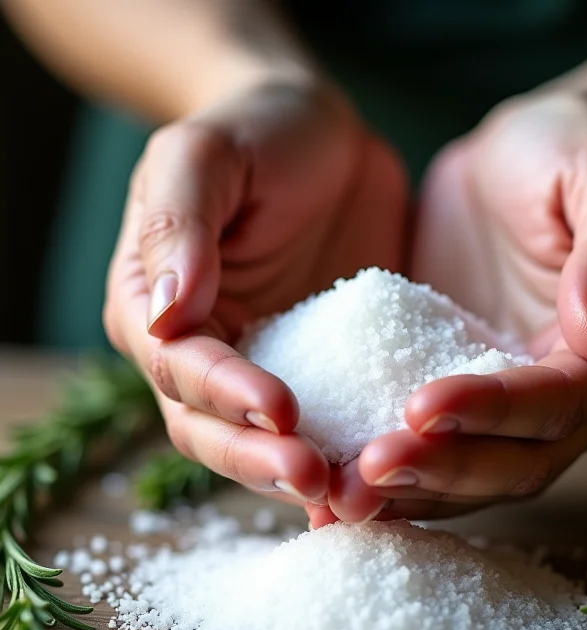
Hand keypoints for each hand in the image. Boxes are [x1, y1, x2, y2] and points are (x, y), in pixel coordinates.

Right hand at [104, 79, 407, 507]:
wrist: (321, 133)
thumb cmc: (254, 131)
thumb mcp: (205, 157)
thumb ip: (179, 230)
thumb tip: (164, 317)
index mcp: (157, 310)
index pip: (182, 370)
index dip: (226, 396)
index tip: (281, 411)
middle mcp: (205, 354)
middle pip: (215, 430)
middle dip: (260, 461)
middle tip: (316, 480)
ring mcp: (265, 368)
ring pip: (269, 444)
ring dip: (303, 475)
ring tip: (353, 495)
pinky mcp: (323, 371)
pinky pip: (331, 422)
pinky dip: (348, 453)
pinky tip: (384, 474)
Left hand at [323, 93, 586, 524]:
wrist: (520, 162)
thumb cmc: (570, 153)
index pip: (565, 402)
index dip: (496, 411)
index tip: (421, 407)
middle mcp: (586, 401)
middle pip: (520, 461)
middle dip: (444, 470)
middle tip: (367, 470)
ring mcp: (526, 412)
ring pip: (476, 478)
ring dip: (413, 492)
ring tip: (341, 495)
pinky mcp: (475, 405)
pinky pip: (440, 455)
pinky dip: (397, 480)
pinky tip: (341, 485)